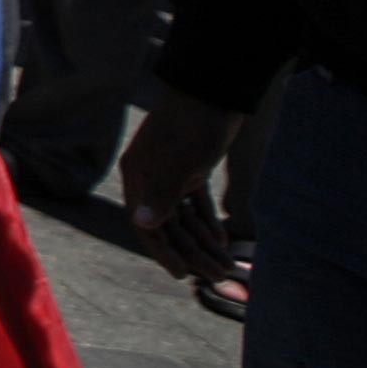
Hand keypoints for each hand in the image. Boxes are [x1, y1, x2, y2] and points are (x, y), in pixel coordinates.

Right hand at [120, 88, 244, 290]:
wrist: (213, 92)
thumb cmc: (191, 126)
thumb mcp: (177, 163)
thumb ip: (160, 195)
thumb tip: (143, 224)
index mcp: (139, 177)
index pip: (146, 225)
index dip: (164, 252)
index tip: (183, 275)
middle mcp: (150, 178)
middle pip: (170, 225)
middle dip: (193, 252)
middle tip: (219, 275)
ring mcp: (171, 172)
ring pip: (185, 216)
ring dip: (204, 240)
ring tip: (227, 263)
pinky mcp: (191, 168)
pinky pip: (195, 203)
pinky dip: (207, 221)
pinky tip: (222, 239)